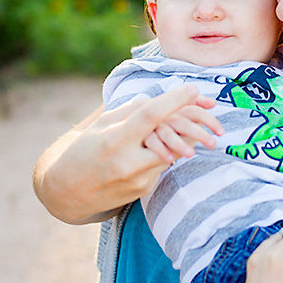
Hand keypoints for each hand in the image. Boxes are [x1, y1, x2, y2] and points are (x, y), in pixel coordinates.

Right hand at [33, 85, 222, 223]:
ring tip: (205, 128)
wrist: (66, 193)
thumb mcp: (100, 125)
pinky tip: (177, 146)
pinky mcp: (144, 191)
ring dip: (185, 138)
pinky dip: (171, 152)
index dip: (174, 101)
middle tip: (215, 116)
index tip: (194, 89)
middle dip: (195, 125)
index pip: (150, 116)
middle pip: (172, 139)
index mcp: (114, 140)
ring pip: (172, 153)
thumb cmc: (82, 151)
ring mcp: (137, 180)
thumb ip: (129, 111)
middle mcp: (128, 162)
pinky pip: (164, 165)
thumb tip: (158, 99)